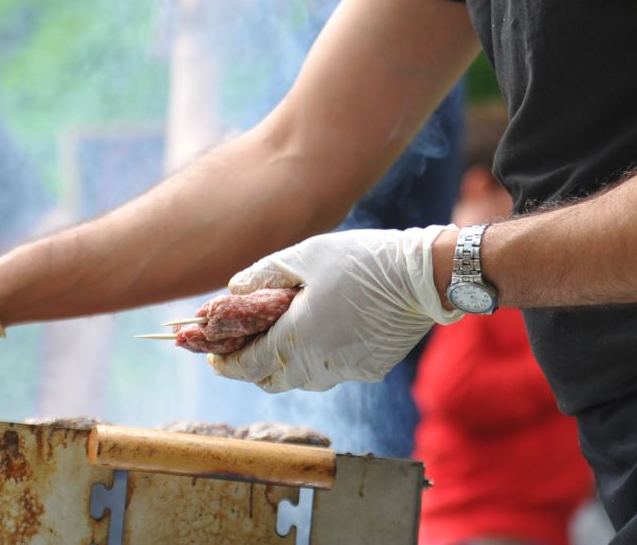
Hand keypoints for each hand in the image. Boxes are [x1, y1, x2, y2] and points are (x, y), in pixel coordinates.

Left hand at [211, 226, 461, 392]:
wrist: (423, 277)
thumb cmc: (360, 260)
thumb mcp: (304, 256)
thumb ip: (263, 275)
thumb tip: (233, 289)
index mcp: (296, 340)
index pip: (248, 365)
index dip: (226, 362)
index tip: (213, 357)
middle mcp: (319, 366)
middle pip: (272, 379)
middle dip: (253, 366)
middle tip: (243, 347)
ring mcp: (347, 372)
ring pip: (304, 378)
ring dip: (287, 363)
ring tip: (283, 334)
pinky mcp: (369, 371)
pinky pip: (334, 371)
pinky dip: (321, 357)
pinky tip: (326, 330)